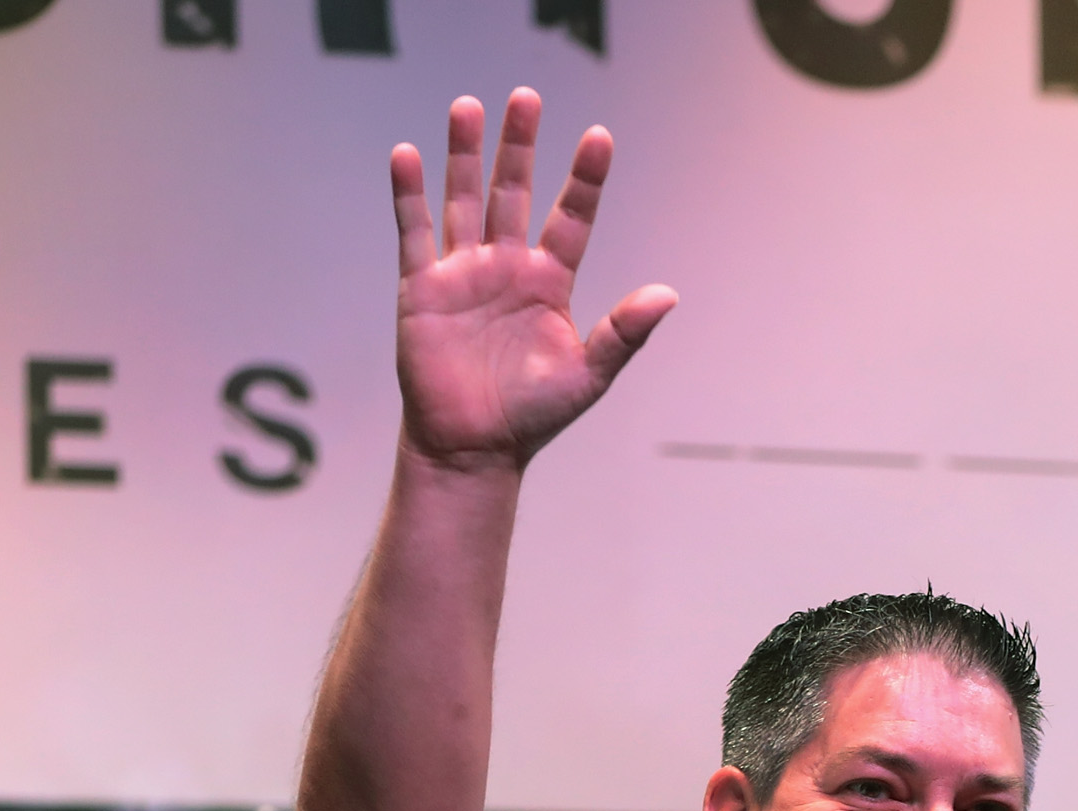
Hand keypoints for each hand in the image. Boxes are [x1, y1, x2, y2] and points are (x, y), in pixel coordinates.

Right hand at [390, 90, 676, 473]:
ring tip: (469, 106)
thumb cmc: (534, 415)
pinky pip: (415, 231)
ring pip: (465, 199)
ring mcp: (463, 272)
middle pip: (514, 192)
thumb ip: (623, 333)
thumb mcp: (588, 374)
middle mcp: (508, 267)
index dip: (585, 179)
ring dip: (465, 154)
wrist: (474, 447)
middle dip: (520, 146)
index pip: (572, 218)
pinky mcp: (421, 287)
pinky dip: (410, 194)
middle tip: (527, 96)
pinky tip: (410, 154)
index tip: (600, 136)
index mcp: (550, 283)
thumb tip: (668, 295)